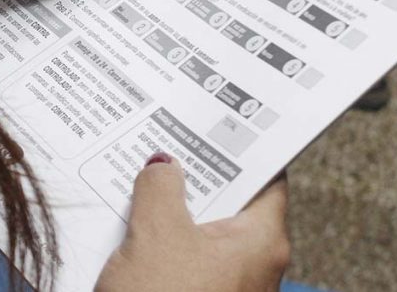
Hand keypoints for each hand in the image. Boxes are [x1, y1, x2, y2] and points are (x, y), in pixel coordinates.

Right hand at [96, 155, 289, 291]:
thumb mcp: (156, 235)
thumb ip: (160, 187)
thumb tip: (163, 166)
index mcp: (262, 240)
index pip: (266, 177)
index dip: (240, 147)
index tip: (216, 122)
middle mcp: (255, 266)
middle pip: (230, 204)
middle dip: (194, 177)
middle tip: (164, 144)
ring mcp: (229, 290)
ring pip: (202, 236)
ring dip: (171, 212)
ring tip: (138, 182)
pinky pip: (186, 265)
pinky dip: (162, 246)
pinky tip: (130, 230)